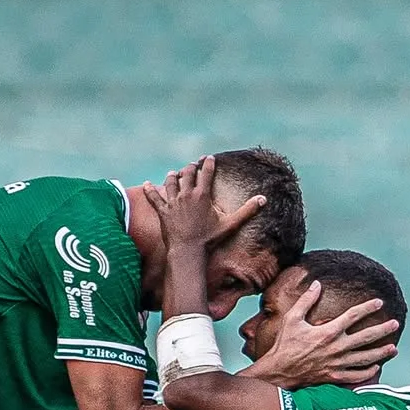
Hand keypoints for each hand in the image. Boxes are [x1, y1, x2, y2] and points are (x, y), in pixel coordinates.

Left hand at [143, 157, 266, 249]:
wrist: (188, 252)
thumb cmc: (210, 239)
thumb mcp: (230, 224)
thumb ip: (247, 211)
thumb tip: (264, 199)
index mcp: (202, 195)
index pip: (206, 172)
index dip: (208, 163)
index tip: (209, 158)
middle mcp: (186, 194)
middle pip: (187, 173)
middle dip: (191, 167)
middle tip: (193, 165)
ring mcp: (173, 202)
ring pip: (171, 182)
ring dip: (173, 176)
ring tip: (174, 173)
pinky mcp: (162, 212)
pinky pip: (153, 198)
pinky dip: (149, 190)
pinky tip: (146, 184)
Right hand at [250, 280, 399, 387]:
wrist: (279, 372)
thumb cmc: (285, 345)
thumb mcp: (292, 318)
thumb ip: (306, 300)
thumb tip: (317, 284)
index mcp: (328, 331)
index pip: (354, 316)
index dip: (368, 307)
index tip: (379, 302)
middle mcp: (337, 348)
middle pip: (366, 337)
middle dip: (383, 330)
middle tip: (395, 324)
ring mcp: (337, 364)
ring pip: (365, 358)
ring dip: (381, 353)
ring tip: (394, 348)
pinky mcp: (334, 377)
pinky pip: (356, 376)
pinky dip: (368, 372)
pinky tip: (376, 367)